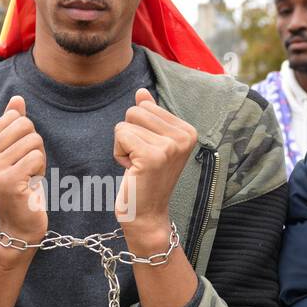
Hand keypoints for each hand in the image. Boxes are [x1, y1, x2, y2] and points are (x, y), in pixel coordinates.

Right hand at [0, 95, 46, 243]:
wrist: (17, 225)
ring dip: (38, 160)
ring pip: (33, 142)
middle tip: (26, 168)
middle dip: (34, 146)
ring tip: (27, 177)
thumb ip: (12, 125)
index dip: (25, 137)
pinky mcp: (8, 181)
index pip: (15, 118)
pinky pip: (37, 157)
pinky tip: (31, 185)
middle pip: (25, 126)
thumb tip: (17, 99)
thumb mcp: (12, 152)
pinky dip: (40, 171)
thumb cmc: (18, 186)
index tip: (18, 159)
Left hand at [113, 88, 197, 250]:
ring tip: (137, 166)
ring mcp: (170, 146)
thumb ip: (149, 117)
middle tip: (140, 160)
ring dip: (123, 145)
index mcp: (188, 130)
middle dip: (129, 134)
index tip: (148, 153)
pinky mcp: (152, 156)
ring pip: (126, 122)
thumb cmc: (146, 179)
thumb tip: (141, 92)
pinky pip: (120, 134)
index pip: (146, 106)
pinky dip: (118, 152)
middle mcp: (184, 136)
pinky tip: (132, 170)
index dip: (139, 129)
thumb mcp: (151, 143)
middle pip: (136, 110)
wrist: (146, 214)